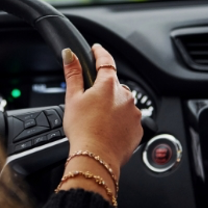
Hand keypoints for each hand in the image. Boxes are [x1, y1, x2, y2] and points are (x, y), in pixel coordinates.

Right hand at [61, 44, 142, 169]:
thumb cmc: (83, 130)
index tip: (97, 49)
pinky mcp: (138, 129)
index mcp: (108, 85)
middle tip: (90, 101)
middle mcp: (125, 96)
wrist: (96, 157)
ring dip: (113, 106)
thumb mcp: (73, 98)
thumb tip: (70, 54)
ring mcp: (134, 112)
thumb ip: (73, 74)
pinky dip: (120, 121)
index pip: (106, 61)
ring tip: (98, 120)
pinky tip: (108, 130)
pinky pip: (130, 119)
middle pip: (114, 85)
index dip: (100, 53)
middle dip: (104, 89)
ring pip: (123, 102)